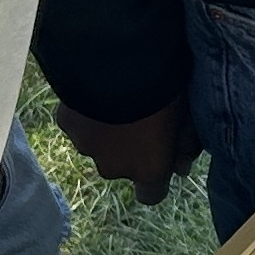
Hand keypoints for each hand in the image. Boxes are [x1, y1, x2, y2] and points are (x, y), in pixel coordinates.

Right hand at [54, 96, 190, 205]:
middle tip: (140, 117)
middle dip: (128, 149)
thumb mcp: (188, 117)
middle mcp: (113, 167)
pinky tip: (98, 89)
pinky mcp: (65, 123)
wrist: (121, 60)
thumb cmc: (166, 91)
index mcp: (148, 170)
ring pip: (97, 144)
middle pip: (121, 166)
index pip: (151, 194)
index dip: (155, 178)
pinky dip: (87, 112)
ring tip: (118, 100)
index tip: (160, 157)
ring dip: (106, 130)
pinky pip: (79, 122)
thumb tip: (182, 169)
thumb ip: (186, 147)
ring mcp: (85, 146)